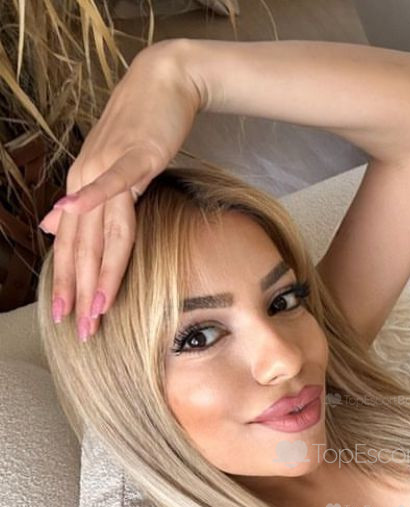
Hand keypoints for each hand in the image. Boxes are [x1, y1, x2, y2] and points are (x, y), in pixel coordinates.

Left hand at [39, 40, 201, 341]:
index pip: (75, 247)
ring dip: (96, 270)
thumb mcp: (112, 169)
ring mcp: (108, 169)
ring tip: (95, 307)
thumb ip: (88, 201)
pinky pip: (115, 184)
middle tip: (79, 330)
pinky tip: (75, 215)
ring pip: (101, 230)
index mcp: (83, 189)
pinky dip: (94, 199)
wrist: (165, 84)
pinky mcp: (134, 156)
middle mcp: (87, 180)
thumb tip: (55, 223)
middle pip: (83, 247)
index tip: (67, 319)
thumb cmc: (143, 128)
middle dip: (79, 291)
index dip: (69, 284)